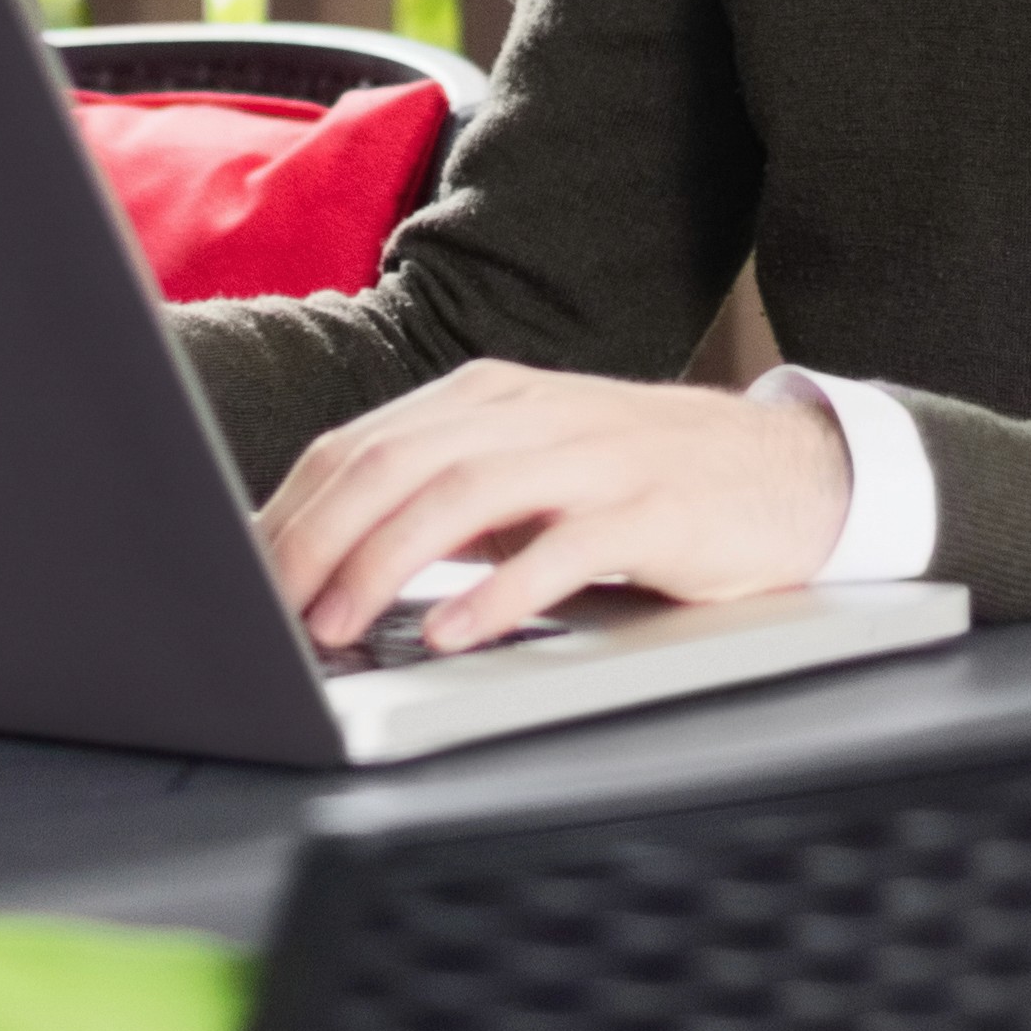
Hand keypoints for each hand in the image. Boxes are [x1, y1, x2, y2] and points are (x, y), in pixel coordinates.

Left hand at [253, 362, 846, 656]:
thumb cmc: (637, 485)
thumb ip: (439, 498)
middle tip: (271, 610)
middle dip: (318, 540)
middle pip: (395, 465)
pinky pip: (558, 549)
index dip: (293, 511)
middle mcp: (530, 414)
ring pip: (460, 498)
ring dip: (385, 564)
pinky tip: (449, 631)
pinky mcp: (649, 510)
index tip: (244, 575)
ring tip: (338, 623)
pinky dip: (494, 592)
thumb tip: (324, 558)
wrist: (785, 474)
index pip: (360, 445)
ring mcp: (592, 457)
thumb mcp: (528, 472)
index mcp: (486, 398)